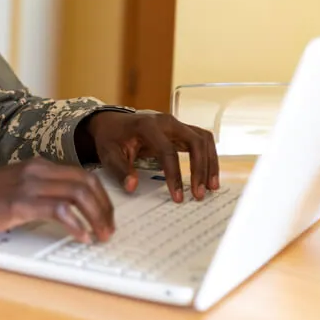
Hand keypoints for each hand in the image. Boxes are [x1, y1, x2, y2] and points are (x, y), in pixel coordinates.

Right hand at [0, 159, 113, 242]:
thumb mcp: (12, 190)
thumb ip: (36, 194)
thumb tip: (62, 213)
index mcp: (36, 167)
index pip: (81, 175)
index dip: (101, 197)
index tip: (106, 217)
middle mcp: (36, 171)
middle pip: (86, 182)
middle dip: (105, 208)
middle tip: (109, 229)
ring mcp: (28, 185)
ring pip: (78, 194)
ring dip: (96, 217)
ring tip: (100, 236)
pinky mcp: (19, 202)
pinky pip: (59, 210)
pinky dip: (76, 224)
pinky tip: (80, 236)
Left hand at [85, 110, 218, 201]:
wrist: (112, 123)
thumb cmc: (111, 138)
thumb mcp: (108, 154)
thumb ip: (120, 170)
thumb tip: (132, 187)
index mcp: (147, 126)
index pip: (168, 151)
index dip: (174, 175)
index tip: (177, 197)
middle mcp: (166, 122)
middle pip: (194, 142)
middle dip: (200, 169)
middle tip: (199, 194)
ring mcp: (176, 124)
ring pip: (203, 140)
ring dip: (210, 163)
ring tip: (211, 187)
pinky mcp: (181, 130)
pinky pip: (202, 141)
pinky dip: (209, 157)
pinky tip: (209, 176)